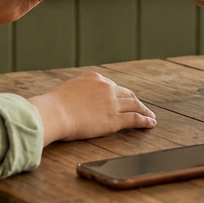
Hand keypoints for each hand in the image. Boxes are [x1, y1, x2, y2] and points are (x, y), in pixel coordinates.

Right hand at [26, 72, 156, 144]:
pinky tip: (150, 123)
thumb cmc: (53, 106)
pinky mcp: (114, 119)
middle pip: (127, 94)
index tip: (124, 100)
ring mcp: (112, 103)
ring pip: (134, 105)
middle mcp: (106, 87)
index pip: (112, 86)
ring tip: (150, 116)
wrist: (53, 113)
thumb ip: (77, 94)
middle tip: (142, 108)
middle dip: (135, 101)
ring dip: (144, 110)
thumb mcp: (66, 92)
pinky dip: (145, 120)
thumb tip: (76, 103)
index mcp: (94, 78)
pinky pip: (135, 118)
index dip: (120, 95)